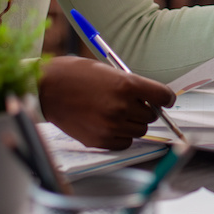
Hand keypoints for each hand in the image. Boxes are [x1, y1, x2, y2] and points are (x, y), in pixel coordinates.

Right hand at [39, 55, 174, 149]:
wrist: (47, 89)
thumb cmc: (76, 75)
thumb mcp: (109, 71)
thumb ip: (132, 86)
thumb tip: (152, 99)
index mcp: (127, 84)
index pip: (163, 96)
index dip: (166, 98)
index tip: (165, 99)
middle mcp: (122, 106)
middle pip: (152, 115)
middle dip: (145, 110)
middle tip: (131, 103)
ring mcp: (111, 125)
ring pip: (140, 130)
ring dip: (133, 123)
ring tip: (115, 112)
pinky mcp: (100, 140)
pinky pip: (124, 142)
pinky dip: (121, 135)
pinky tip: (108, 124)